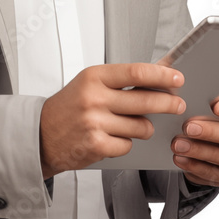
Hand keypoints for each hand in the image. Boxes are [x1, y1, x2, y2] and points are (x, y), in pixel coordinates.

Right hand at [40, 63, 185, 178]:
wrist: (41, 134)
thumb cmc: (70, 106)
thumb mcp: (91, 82)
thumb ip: (122, 79)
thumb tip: (159, 73)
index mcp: (95, 77)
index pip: (136, 72)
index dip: (162, 76)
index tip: (177, 78)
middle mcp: (94, 98)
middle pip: (145, 100)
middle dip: (168, 103)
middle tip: (177, 105)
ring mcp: (95, 123)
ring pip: (141, 126)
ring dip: (144, 127)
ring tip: (133, 124)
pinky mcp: (96, 145)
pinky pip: (128, 145)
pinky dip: (126, 143)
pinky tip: (114, 137)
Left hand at [171, 95, 218, 187]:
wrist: (216, 140)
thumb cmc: (218, 114)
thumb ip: (214, 101)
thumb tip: (194, 99)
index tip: (215, 106)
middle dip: (211, 132)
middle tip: (189, 126)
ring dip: (199, 150)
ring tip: (178, 143)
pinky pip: (212, 173)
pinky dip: (194, 165)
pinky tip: (180, 158)